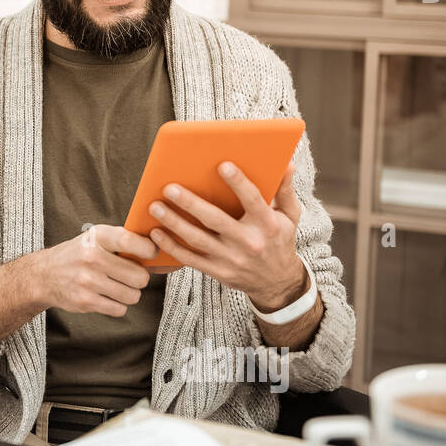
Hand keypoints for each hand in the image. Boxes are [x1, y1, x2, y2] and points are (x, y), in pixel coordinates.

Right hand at [34, 224, 156, 316]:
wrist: (44, 275)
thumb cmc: (78, 255)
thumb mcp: (95, 238)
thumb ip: (122, 240)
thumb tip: (158, 247)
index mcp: (97, 237)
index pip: (131, 241)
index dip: (148, 250)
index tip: (150, 254)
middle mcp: (92, 258)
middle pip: (139, 276)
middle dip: (139, 278)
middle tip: (130, 275)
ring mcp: (88, 281)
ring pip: (132, 295)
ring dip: (129, 293)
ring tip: (117, 286)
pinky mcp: (85, 301)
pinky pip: (119, 309)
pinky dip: (118, 305)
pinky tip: (107, 296)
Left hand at [148, 161, 307, 311]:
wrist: (277, 282)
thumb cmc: (280, 240)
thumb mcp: (289, 215)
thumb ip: (284, 189)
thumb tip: (286, 163)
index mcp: (267, 224)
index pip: (252, 200)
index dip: (238, 183)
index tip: (222, 165)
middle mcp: (249, 242)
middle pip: (215, 220)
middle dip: (190, 203)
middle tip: (169, 188)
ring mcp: (231, 259)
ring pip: (197, 239)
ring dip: (174, 222)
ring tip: (155, 206)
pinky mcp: (218, 271)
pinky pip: (190, 259)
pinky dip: (171, 246)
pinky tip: (156, 232)